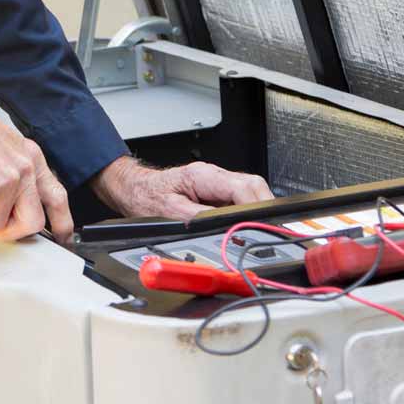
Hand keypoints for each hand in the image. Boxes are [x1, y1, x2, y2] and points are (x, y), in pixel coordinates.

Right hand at [0, 79, 73, 242]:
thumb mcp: (5, 147)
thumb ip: (15, 174)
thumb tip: (9, 204)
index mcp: (32, 158)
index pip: (57, 197)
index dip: (61, 224)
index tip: (61, 237)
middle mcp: (26, 169)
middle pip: (33, 223)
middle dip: (10, 231)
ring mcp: (9, 180)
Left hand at [90, 156, 273, 219]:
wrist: (134, 190)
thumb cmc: (147, 198)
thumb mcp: (171, 214)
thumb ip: (200, 220)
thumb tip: (225, 228)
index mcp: (204, 176)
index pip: (244, 186)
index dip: (257, 206)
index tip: (263, 222)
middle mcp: (213, 175)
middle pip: (253, 185)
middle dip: (265, 206)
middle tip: (270, 228)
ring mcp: (216, 181)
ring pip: (250, 190)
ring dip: (257, 209)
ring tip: (259, 228)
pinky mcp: (216, 190)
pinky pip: (240, 197)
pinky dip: (246, 211)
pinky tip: (244, 224)